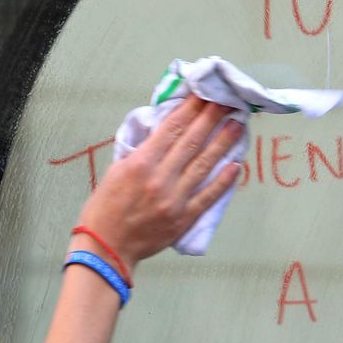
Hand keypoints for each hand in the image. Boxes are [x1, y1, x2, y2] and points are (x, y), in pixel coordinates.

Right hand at [78, 96, 243, 267]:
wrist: (107, 248)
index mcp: (140, 163)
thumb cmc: (105, 209)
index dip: (191, 108)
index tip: (204, 94)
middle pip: (192, 141)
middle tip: (227, 101)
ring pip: (204, 164)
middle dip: (211, 118)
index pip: (172, 128)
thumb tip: (162, 132)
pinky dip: (223, 180)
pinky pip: (208, 196)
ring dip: (223, 142)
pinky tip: (236, 165)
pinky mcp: (184, 219)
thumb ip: (140, 152)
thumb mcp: (115, 171)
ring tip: (237, 125)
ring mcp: (175, 199)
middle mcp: (160, 178)